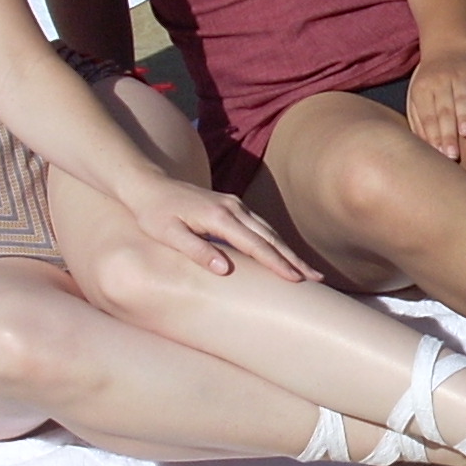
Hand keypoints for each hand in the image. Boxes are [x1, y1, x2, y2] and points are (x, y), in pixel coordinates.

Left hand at [126, 179, 318, 281]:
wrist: (148, 184)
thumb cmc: (154, 214)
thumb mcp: (168, 235)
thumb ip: (196, 250)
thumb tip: (224, 269)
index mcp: (219, 217)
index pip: (255, 245)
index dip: (276, 264)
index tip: (296, 280)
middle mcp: (233, 207)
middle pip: (271, 237)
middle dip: (294, 259)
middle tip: (317, 278)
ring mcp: (235, 204)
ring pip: (269, 230)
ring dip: (289, 251)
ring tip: (308, 270)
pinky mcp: (232, 205)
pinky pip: (261, 226)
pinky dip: (276, 241)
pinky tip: (283, 253)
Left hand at [407, 51, 465, 159]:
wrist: (448, 47)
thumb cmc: (432, 84)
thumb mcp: (418, 97)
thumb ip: (419, 122)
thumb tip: (425, 148)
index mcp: (422, 90)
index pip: (428, 116)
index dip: (433, 135)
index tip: (439, 154)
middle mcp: (440, 81)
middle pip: (444, 110)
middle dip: (448, 133)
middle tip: (452, 154)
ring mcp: (459, 75)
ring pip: (462, 98)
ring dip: (464, 116)